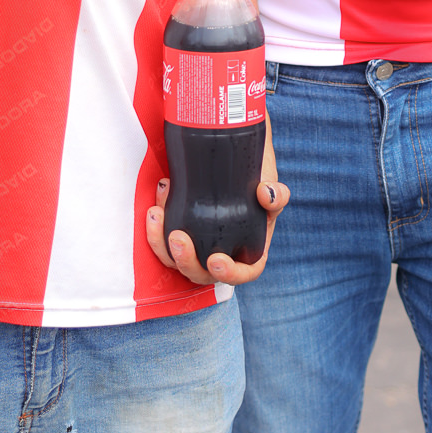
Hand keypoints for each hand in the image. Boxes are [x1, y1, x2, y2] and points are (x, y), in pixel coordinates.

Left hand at [147, 113, 287, 284]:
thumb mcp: (269, 184)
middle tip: (177, 236)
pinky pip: (162, 243)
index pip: (243, 274)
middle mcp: (221, 254)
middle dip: (186, 261)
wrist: (229, 157)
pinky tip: (155, 207)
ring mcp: (197, 247)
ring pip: (175, 260)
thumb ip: (276, 193)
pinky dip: (155, 230)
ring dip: (161, 243)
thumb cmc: (253, 177)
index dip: (230, 275)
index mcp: (249, 251)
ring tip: (157, 213)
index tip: (215, 260)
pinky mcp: (179, 234)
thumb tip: (266, 193)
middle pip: (201, 274)